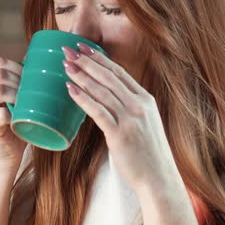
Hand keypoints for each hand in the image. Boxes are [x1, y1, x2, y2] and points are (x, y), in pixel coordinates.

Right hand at [0, 56, 26, 169]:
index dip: (18, 67)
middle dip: (20, 80)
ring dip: (18, 93)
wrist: (8, 155)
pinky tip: (21, 117)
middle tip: (32, 92)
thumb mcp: (21, 99)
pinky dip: (14, 113)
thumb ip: (23, 81)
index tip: (31, 78)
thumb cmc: (19, 124)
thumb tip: (35, 56)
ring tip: (27, 103)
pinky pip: (1, 113)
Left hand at [61, 43, 179, 192]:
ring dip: (82, 76)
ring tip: (65, 66)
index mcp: (145, 100)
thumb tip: (108, 98)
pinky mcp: (120, 135)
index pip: (119, 72)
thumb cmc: (149, 152)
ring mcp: (130, 119)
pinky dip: (83, 99)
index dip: (99, 58)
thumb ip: (131, 108)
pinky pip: (99, 112)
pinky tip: (70, 90)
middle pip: (108, 77)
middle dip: (86, 62)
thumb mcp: (146, 123)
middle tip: (68, 50)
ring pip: (102, 91)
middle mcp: (139, 106)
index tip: (84, 47)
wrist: (159, 177)